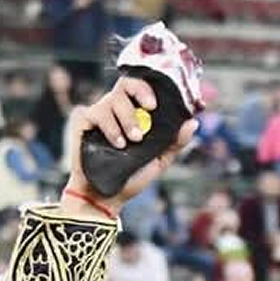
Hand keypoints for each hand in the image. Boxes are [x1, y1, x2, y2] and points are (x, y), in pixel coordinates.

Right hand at [61, 77, 198, 218]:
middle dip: (141, 91)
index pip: (144, 88)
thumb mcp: (159, 160)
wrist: (107, 196)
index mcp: (136, 114)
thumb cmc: (132, 176)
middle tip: (150, 107)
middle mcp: (118, 109)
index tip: (161, 101)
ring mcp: (101, 113)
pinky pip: (98, 113)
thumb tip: (193, 123)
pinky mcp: (85, 121)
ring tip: (134, 140)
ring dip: (128, 118)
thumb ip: (175, 143)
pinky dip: (111, 128)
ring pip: (114, 99)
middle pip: (127, 83)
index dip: (153, 87)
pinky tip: (118, 143)